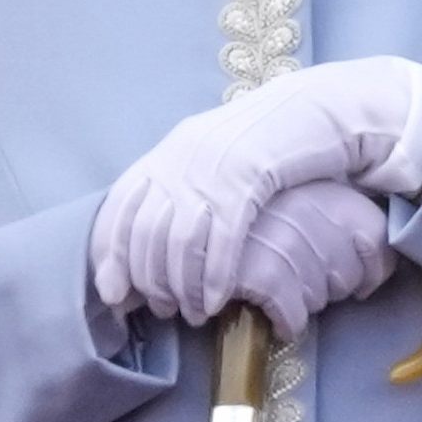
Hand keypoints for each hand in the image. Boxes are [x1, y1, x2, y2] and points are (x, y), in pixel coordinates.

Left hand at [90, 57, 421, 319]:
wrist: (311, 108)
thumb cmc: (262, 142)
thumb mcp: (210, 157)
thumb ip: (180, 187)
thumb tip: (150, 245)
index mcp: (168, 151)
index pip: (120, 208)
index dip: (110, 255)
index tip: (112, 293)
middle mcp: (182, 158)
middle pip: (147, 232)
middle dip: (149, 281)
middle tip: (160, 310)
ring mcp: (213, 169)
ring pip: (180, 242)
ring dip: (181, 287)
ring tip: (190, 313)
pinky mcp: (248, 180)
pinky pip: (221, 239)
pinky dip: (213, 276)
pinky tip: (215, 300)